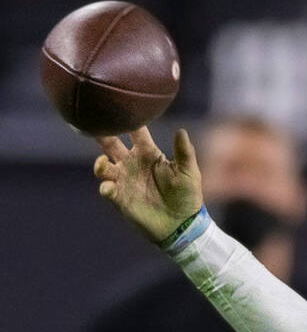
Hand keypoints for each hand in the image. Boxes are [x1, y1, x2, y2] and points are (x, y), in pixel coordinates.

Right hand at [93, 127, 203, 243]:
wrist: (182, 225)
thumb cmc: (187, 196)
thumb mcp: (188, 173)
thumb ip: (184, 152)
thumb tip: (181, 130)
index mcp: (149, 153)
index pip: (135, 131)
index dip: (128, 119)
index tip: (119, 106)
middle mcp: (132, 163)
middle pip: (110, 143)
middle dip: (101, 134)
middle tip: (94, 126)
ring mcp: (124, 180)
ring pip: (103, 166)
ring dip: (99, 164)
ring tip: (102, 163)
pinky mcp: (120, 198)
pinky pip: (106, 189)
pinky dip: (105, 187)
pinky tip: (109, 187)